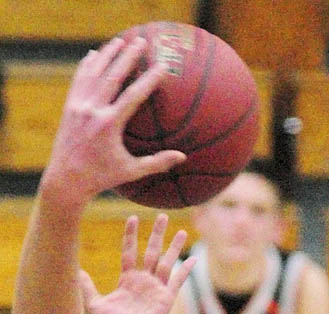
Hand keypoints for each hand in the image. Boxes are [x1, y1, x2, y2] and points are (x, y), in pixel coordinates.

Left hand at [44, 36, 184, 202]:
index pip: (133, 96)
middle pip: (112, 76)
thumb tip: (182, 157)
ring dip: (107, 54)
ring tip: (119, 41)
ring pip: (93, 72)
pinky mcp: (69, 106)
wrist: (66, 179)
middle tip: (141, 41)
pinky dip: (87, 65)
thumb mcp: (131, 171)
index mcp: (109, 125)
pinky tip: (95, 55)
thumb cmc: (102, 178)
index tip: (162, 67)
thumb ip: (157, 163)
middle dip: (127, 56)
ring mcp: (78, 106)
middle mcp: (92, 111)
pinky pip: (79, 80)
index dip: (149, 80)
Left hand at [80, 213, 194, 313]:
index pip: (130, 252)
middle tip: (162, 216)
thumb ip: (87, 287)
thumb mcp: (94, 304)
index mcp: (128, 280)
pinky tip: (193, 259)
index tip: (132, 217)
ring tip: (180, 230)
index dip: (131, 235)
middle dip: (157, 234)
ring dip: (173, 246)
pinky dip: (185, 271)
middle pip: (152, 252)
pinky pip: (177, 282)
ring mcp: (156, 289)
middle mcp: (144, 282)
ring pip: (167, 262)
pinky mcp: (166, 299)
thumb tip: (75, 270)